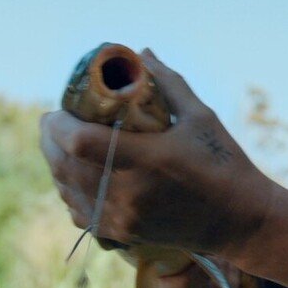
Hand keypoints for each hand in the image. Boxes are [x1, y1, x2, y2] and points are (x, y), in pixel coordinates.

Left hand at [39, 49, 277, 255]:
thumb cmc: (223, 162)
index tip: (59, 109)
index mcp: (146, 159)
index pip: (79, 142)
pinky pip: (79, 213)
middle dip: (50, 140)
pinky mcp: (123, 234)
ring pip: (66, 191)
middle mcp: (127, 192)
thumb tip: (142, 53)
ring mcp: (122, 218)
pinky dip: (70, 192)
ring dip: (56, 165)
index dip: (58, 125)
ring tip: (61, 144)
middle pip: (64, 166)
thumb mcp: (200, 117)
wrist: (237, 220)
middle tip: (54, 120)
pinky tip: (77, 177)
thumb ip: (168, 83)